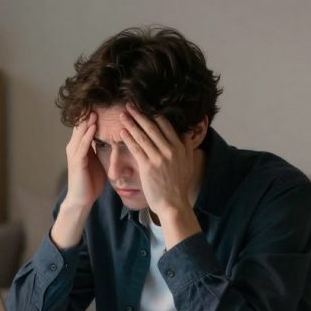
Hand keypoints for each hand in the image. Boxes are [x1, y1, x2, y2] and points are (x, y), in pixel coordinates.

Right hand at [61, 111, 105, 210]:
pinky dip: (87, 135)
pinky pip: (82, 145)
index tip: (101, 101)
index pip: (85, 125)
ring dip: (87, 120)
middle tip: (97, 98)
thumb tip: (114, 137)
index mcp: (80, 146)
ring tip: (94, 107)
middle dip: (87, 112)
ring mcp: (74, 153)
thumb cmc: (91, 182)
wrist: (82, 200)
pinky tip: (93, 126)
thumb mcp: (98, 161)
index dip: (91, 113)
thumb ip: (102, 148)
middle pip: (80, 125)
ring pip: (80, 132)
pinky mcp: (77, 162)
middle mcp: (74, 147)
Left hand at [118, 103, 194, 218]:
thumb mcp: (188, 164)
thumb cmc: (179, 186)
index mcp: (180, 147)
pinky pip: (136, 148)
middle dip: (139, 115)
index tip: (144, 109)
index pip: (165, 125)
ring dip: (131, 123)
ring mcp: (158, 158)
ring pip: (142, 136)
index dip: (153, 116)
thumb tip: (186, 133)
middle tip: (129, 106)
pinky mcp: (148, 166)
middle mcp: (170, 150)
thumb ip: (187, 147)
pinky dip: (128, 138)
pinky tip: (122, 132)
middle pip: (152, 127)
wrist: (173, 204)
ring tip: (122, 115)